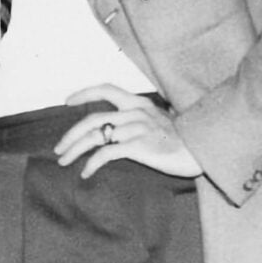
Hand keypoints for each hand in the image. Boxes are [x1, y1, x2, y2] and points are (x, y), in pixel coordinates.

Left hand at [52, 84, 202, 180]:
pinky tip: (86, 173)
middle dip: (70, 135)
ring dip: (74, 150)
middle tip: (58, 148)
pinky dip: (91, 164)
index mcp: (138, 103)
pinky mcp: (138, 146)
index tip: (67, 101)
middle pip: (92, 119)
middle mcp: (135, 112)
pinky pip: (106, 153)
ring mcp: (136, 128)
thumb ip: (136, 118)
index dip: (84, 93)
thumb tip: (112, 128)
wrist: (202, 150)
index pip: (106, 89)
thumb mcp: (158, 120)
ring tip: (64, 161)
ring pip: (95, 136)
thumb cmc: (180, 139)